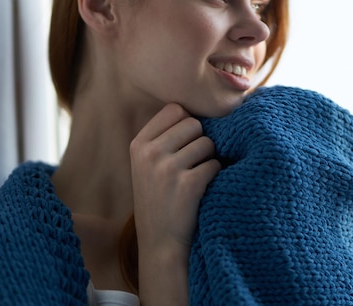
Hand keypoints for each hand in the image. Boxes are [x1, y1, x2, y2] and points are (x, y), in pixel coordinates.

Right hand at [130, 103, 220, 303]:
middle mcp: (149, 153)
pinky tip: (201, 190)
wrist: (160, 243)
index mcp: (138, 144)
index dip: (186, 123)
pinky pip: (214, 164)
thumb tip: (194, 108)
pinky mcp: (188, 185)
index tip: (184, 143)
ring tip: (194, 177)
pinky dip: (214, 176)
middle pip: (194, 124)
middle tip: (191, 163)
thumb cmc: (158, 199)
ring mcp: (167, 169)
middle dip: (199, 141)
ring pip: (207, 143)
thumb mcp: (145, 164)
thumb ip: (163, 136)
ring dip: (208, 159)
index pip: (175, 109)